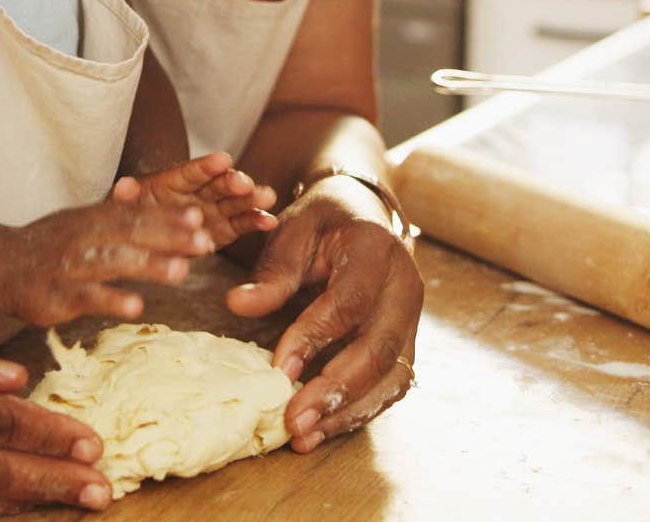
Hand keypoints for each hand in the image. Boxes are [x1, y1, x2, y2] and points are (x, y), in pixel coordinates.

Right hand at [0, 199, 211, 324]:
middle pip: (130, 233)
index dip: (168, 216)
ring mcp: (69, 265)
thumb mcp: (83, 223)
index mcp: (92, 219)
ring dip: (148, 265)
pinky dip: (112, 300)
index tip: (200, 219)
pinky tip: (138, 306)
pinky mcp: (56, 295)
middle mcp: (83, 237)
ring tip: (181, 273)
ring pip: (112, 262)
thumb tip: (165, 209)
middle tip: (205, 242)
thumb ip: (119, 216)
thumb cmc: (50, 246)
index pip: (136, 214)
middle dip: (169, 237)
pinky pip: (87, 297)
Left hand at [109, 151, 277, 247]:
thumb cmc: (133, 216)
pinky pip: (242, 223)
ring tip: (268, 197)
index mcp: (174, 182)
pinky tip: (270, 222)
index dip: (206, 166)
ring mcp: (214, 209)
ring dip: (251, 198)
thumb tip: (122, 186)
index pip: (191, 172)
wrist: (141, 238)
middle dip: (233, 182)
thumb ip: (127, 198)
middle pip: (217, 184)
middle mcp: (198, 191)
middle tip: (245, 183)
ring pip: (235, 201)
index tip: (223, 159)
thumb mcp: (125, 208)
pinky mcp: (224, 229)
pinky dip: (256, 222)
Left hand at [224, 176, 423, 452]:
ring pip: (391, 376)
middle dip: (336, 390)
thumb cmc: (322, 222)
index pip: (349, 302)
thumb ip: (272, 271)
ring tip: (304, 436)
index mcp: (377, 250)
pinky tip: (323, 428)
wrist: (362, 213)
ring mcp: (412, 319)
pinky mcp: (407, 343)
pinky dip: (359, 411)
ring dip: (348, 412)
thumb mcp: (293, 230)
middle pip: (379, 348)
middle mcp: (406, 287)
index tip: (277, 369)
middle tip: (293, 421)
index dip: (315, 338)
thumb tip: (238, 305)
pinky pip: (391, 386)